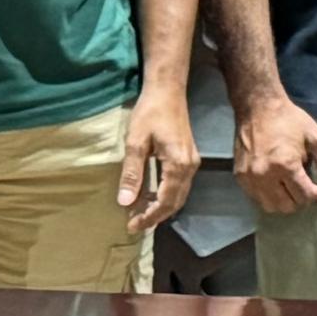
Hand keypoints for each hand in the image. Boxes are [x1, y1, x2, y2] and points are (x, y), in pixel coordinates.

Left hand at [118, 77, 200, 235]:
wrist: (167, 90)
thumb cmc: (149, 113)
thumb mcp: (135, 143)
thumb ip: (132, 174)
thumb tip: (125, 202)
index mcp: (178, 165)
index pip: (165, 201)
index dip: (149, 217)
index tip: (131, 225)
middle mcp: (190, 166)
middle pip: (175, 202)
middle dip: (155, 216)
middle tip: (134, 224)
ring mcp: (191, 162)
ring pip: (179, 195)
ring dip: (160, 207)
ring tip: (139, 214)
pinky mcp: (188, 157)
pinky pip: (179, 185)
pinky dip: (166, 196)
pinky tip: (150, 196)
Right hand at [233, 87, 316, 213]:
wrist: (257, 107)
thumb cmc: (290, 120)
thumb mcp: (316, 137)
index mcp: (286, 165)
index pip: (306, 196)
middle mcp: (265, 176)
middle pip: (288, 206)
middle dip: (302, 198)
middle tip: (306, 185)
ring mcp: (250, 178)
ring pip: (271, 207)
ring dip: (285, 201)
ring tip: (291, 186)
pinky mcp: (240, 177)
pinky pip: (256, 199)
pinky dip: (269, 196)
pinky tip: (276, 183)